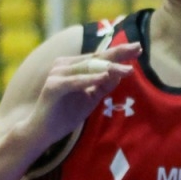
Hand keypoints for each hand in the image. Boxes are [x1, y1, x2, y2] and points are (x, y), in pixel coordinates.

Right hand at [22, 43, 140, 152]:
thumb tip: (121, 72)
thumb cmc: (65, 115)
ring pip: (88, 69)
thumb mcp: (90, 99)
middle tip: (137, 48)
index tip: (138, 48)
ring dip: (109, 68)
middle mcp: (63, 65)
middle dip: (118, 54)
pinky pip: (75, 82)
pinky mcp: (53, 87)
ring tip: (128, 69)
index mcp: (72, 66)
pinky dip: (89, 80)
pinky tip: (104, 77)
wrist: (42, 132)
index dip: (118, 52)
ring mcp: (57, 74)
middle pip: (95, 58)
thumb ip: (103, 85)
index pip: (99, 57)